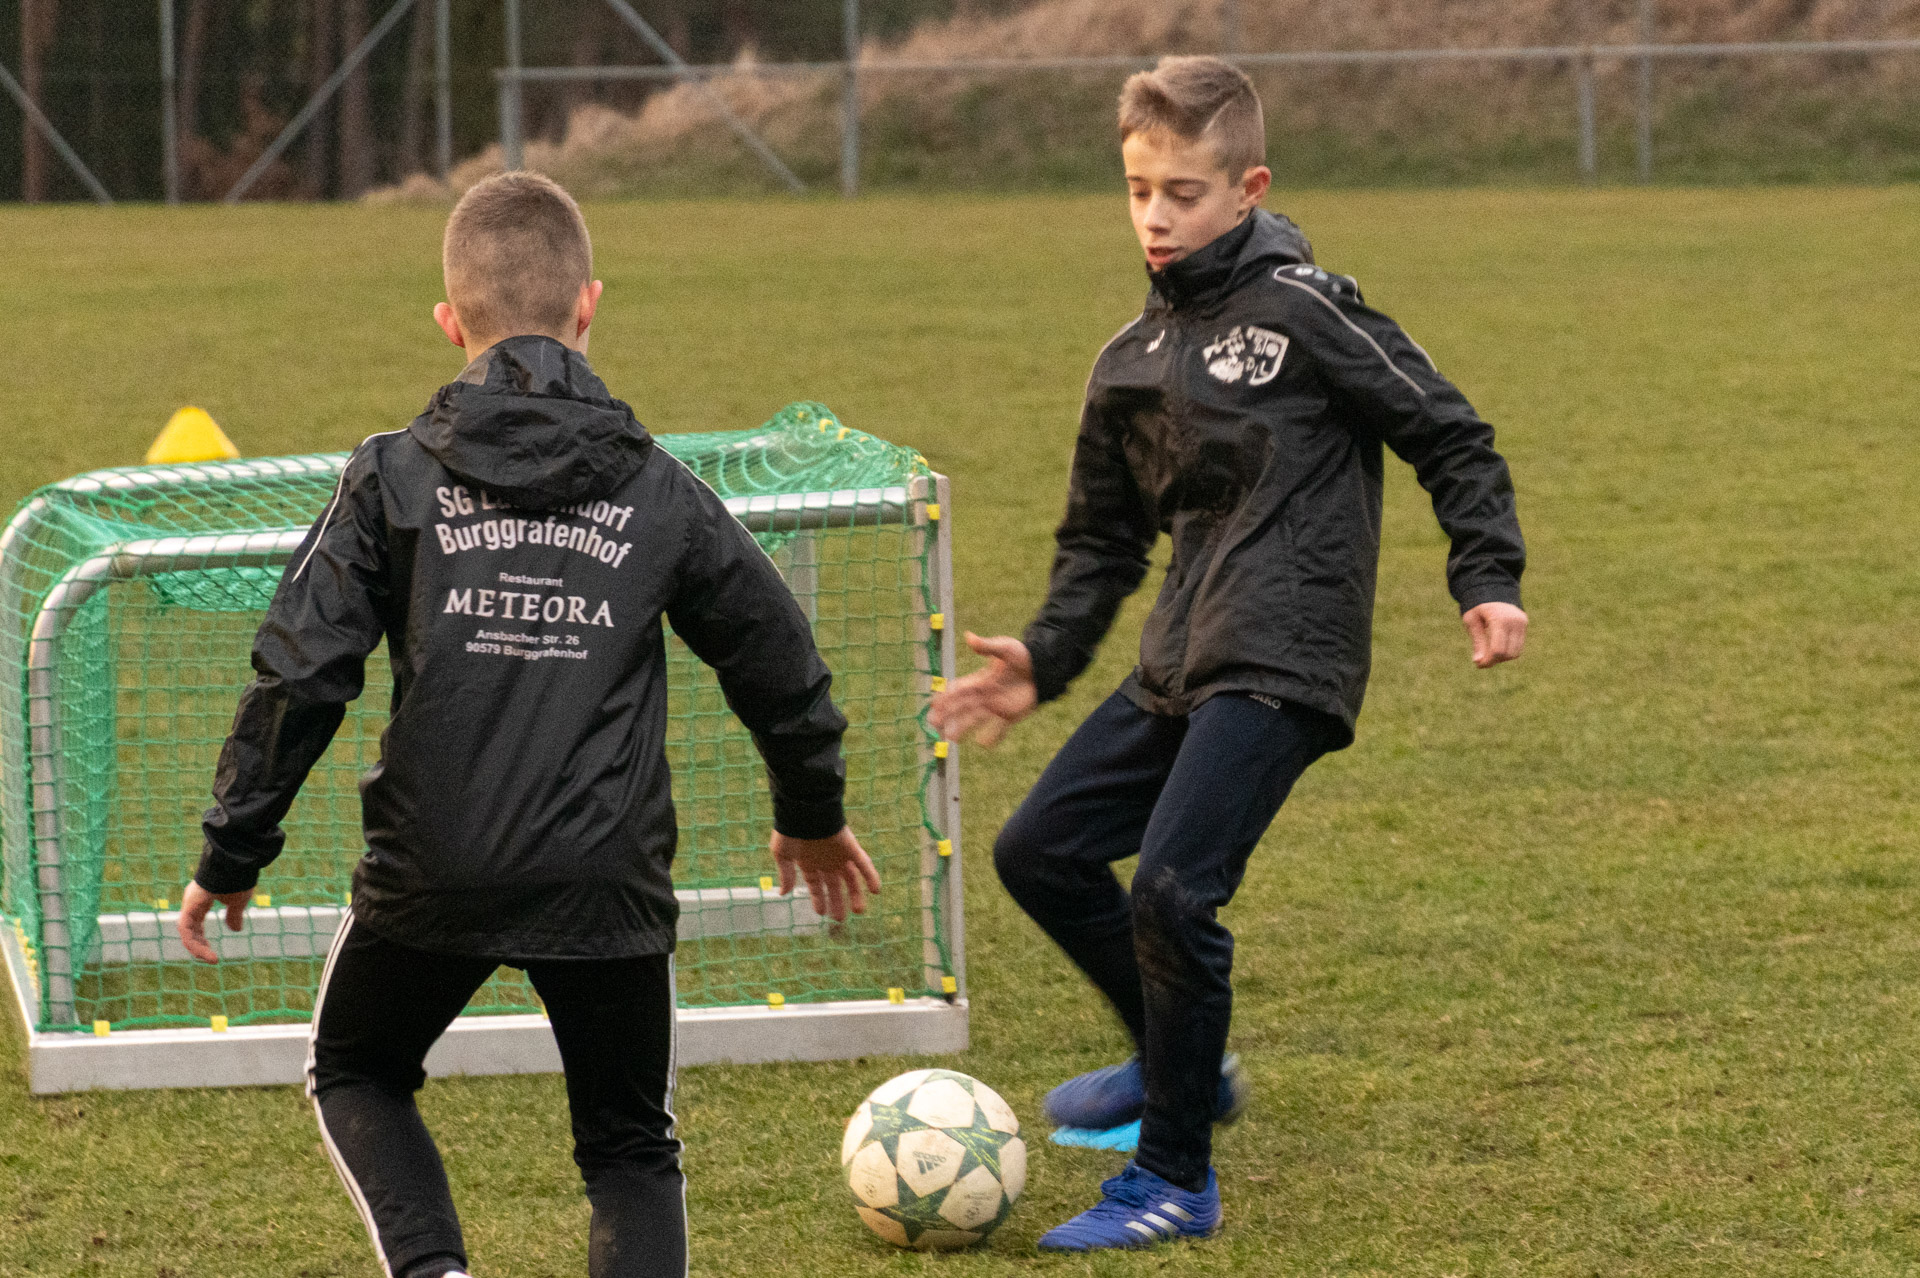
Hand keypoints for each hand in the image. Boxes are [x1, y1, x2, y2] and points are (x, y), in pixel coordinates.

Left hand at [177, 880, 252, 963]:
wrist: (235, 864)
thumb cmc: (237, 879)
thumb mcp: (238, 901)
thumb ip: (234, 915)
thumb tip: (236, 929)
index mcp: (202, 900)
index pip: (196, 923)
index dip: (202, 938)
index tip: (211, 952)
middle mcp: (192, 902)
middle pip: (190, 929)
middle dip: (199, 945)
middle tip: (210, 957)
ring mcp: (189, 904)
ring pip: (186, 932)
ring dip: (197, 948)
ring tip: (211, 959)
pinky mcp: (189, 906)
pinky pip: (186, 930)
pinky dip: (194, 943)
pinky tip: (205, 953)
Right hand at [771, 826, 881, 921]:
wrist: (803, 809)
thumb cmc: (790, 831)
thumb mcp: (782, 855)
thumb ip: (786, 874)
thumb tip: (783, 893)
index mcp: (809, 862)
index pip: (816, 885)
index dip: (819, 899)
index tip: (821, 913)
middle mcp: (826, 860)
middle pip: (835, 885)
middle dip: (837, 902)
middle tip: (840, 919)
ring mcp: (839, 854)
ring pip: (851, 878)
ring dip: (856, 894)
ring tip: (859, 910)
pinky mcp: (851, 846)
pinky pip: (864, 863)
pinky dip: (871, 876)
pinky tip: (876, 890)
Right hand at [928, 632, 1038, 747]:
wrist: (1043, 668)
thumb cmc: (1023, 656)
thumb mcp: (1005, 648)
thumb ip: (986, 647)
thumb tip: (968, 636)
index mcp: (981, 680)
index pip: (958, 690)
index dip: (945, 696)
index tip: (933, 704)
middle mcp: (984, 696)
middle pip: (961, 707)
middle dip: (947, 715)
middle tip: (933, 724)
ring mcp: (996, 707)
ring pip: (975, 720)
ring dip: (962, 728)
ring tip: (950, 738)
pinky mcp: (1010, 716)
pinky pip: (999, 729)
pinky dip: (992, 737)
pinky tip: (983, 744)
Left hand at [1463, 601, 1527, 667]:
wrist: (1492, 588)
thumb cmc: (1477, 605)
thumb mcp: (1471, 621)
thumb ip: (1477, 641)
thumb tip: (1479, 662)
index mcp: (1499, 620)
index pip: (1497, 650)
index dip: (1488, 661)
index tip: (1478, 664)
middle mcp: (1514, 621)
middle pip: (1508, 654)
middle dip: (1495, 660)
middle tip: (1482, 659)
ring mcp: (1521, 622)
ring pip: (1516, 652)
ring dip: (1502, 657)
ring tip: (1489, 652)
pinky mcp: (1524, 624)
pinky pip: (1519, 645)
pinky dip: (1509, 650)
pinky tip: (1497, 646)